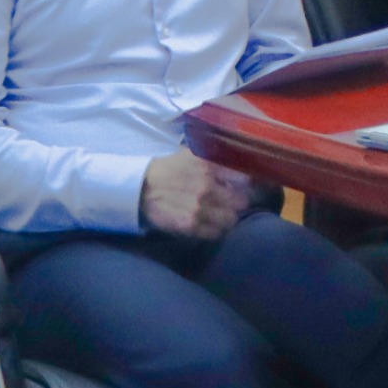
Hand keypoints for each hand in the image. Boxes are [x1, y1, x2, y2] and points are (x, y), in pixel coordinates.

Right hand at [140, 152, 260, 240]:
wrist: (140, 188)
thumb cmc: (169, 169)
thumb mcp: (192, 155)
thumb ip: (216, 158)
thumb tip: (240, 161)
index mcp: (208, 166)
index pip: (244, 178)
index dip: (247, 185)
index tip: (247, 188)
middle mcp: (206, 187)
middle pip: (241, 202)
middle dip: (240, 203)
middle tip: (235, 204)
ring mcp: (199, 208)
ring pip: (230, 220)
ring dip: (229, 218)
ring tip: (223, 216)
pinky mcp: (190, 225)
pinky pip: (215, 232)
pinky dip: (216, 230)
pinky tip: (211, 224)